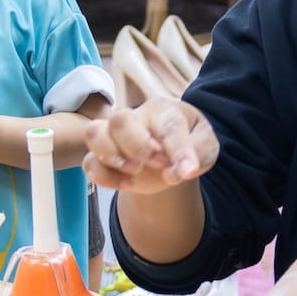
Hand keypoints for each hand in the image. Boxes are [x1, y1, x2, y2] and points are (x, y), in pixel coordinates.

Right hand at [83, 98, 217, 192]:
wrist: (173, 152)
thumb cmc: (190, 142)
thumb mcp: (207, 146)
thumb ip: (198, 155)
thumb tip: (176, 174)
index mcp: (164, 110)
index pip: (168, 125)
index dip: (178, 150)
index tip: (187, 172)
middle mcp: (135, 117)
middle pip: (119, 119)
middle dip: (136, 146)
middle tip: (157, 163)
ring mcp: (115, 136)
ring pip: (93, 133)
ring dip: (111, 156)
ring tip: (135, 173)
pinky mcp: (105, 157)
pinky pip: (89, 162)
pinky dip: (104, 177)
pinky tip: (128, 185)